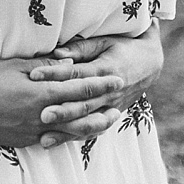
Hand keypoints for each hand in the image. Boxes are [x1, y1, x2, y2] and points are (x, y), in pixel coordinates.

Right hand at [0, 57, 122, 147]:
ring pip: (71, 132)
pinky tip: (76, 132)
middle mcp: (41, 115)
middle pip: (81, 114)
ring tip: (106, 122)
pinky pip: (53, 139)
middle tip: (120, 102)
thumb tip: (68, 65)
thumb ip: (44, 66)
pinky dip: (69, 135)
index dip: (100, 84)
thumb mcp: (14, 65)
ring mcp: (34, 131)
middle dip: (103, 107)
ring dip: (92, 126)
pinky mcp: (25, 141)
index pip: (79, 88)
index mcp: (40, 93)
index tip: (116, 78)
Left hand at [28, 22, 163, 144]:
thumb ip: (80, 48)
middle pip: (82, 103)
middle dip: (62, 111)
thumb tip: (57, 54)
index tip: (34, 76)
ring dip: (66, 130)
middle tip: (42, 115)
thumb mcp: (103, 41)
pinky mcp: (111, 116)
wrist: (149, 64)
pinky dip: (75, 138)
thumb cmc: (122, 47)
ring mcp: (111, 106)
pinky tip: (56, 142)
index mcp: (104, 69)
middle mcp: (108, 91)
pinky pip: (92, 130)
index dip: (55, 74)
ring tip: (45, 137)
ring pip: (87, 122)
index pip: (76, 73)